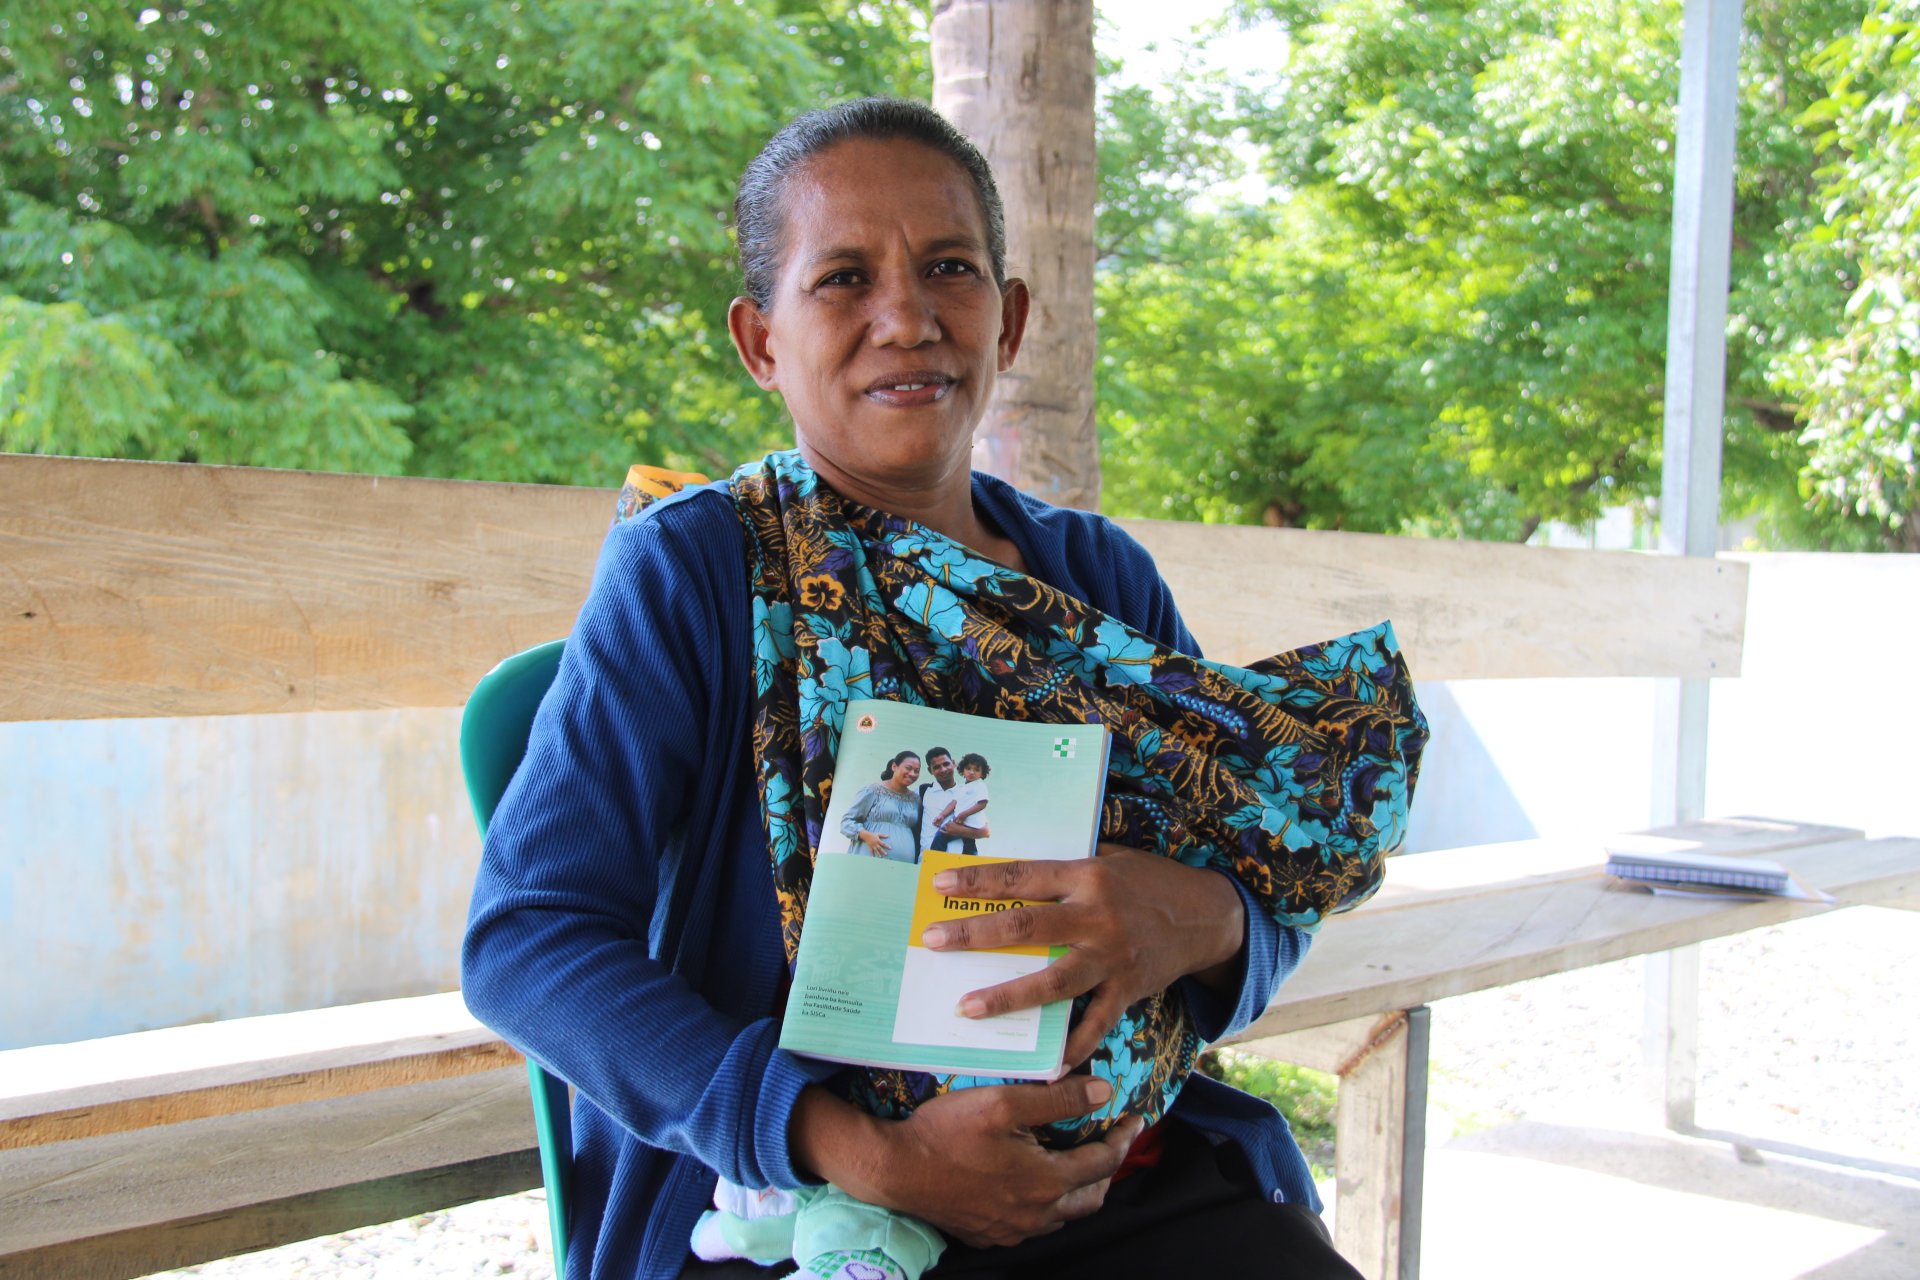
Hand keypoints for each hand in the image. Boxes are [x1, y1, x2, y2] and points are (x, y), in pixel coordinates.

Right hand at [791, 1077, 1143, 1247]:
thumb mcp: (1004, 1102)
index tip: (1134, 1119)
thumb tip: (1104, 1092)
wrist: (896, 1169)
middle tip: (1112, 1142)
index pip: (1103, 1163)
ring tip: (1078, 1161)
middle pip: (1092, 1197)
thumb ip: (1058, 1098)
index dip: (1123, 1138)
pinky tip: (1036, 1182)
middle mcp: (1035, 1214)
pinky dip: (1049, 1203)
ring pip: (1064, 1215)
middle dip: (1108, 1170)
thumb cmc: (947, 1132)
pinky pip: (1035, 1224)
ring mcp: (1012, 1229)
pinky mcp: (990, 1234)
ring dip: (1079, 1189)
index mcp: (1045, 1182)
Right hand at [857, 830, 888, 855]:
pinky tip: (874, 857)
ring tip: (880, 857)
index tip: (890, 848)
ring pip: (876, 851)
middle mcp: (875, 844)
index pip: (883, 844)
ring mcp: (872, 846)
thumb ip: (883, 835)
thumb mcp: (878, 834)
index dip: (887, 846)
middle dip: (883, 851)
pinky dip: (872, 854)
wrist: (866, 836)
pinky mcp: (870, 847)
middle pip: (880, 848)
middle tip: (886, 854)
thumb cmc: (873, 834)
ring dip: (878, 854)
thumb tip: (888, 836)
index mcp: (878, 840)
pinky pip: (871, 851)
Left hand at [921, 845, 1244, 1065]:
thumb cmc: (1148, 881)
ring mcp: (1112, 957)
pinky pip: (1095, 1024)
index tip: (941, 884)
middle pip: (1026, 928)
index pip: (1022, 877)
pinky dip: (1072, 1047)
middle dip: (975, 935)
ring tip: (967, 1008)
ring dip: (1007, 996)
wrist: (1207, 916)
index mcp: (1087, 875)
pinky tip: (1046, 1065)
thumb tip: (1009, 872)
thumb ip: (1065, 870)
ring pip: (1052, 982)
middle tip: (933, 941)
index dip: (980, 881)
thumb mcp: (1110, 858)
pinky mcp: (1128, 990)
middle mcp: (1096, 916)